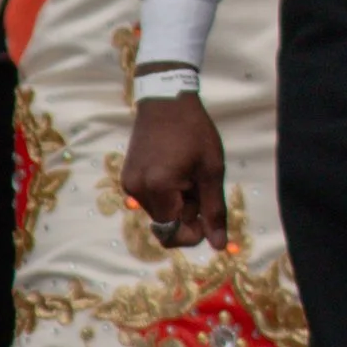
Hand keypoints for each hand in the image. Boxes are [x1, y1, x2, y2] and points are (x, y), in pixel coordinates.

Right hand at [123, 95, 228, 250]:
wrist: (165, 99)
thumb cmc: (194, 131)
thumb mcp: (211, 169)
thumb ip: (214, 210)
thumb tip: (219, 246)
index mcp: (159, 188)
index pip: (173, 233)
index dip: (194, 232)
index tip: (209, 215)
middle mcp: (137, 190)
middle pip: (166, 225)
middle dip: (187, 214)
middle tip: (200, 185)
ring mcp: (129, 184)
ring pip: (158, 213)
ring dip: (176, 204)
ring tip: (188, 174)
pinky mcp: (127, 177)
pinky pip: (149, 199)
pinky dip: (165, 194)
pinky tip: (175, 171)